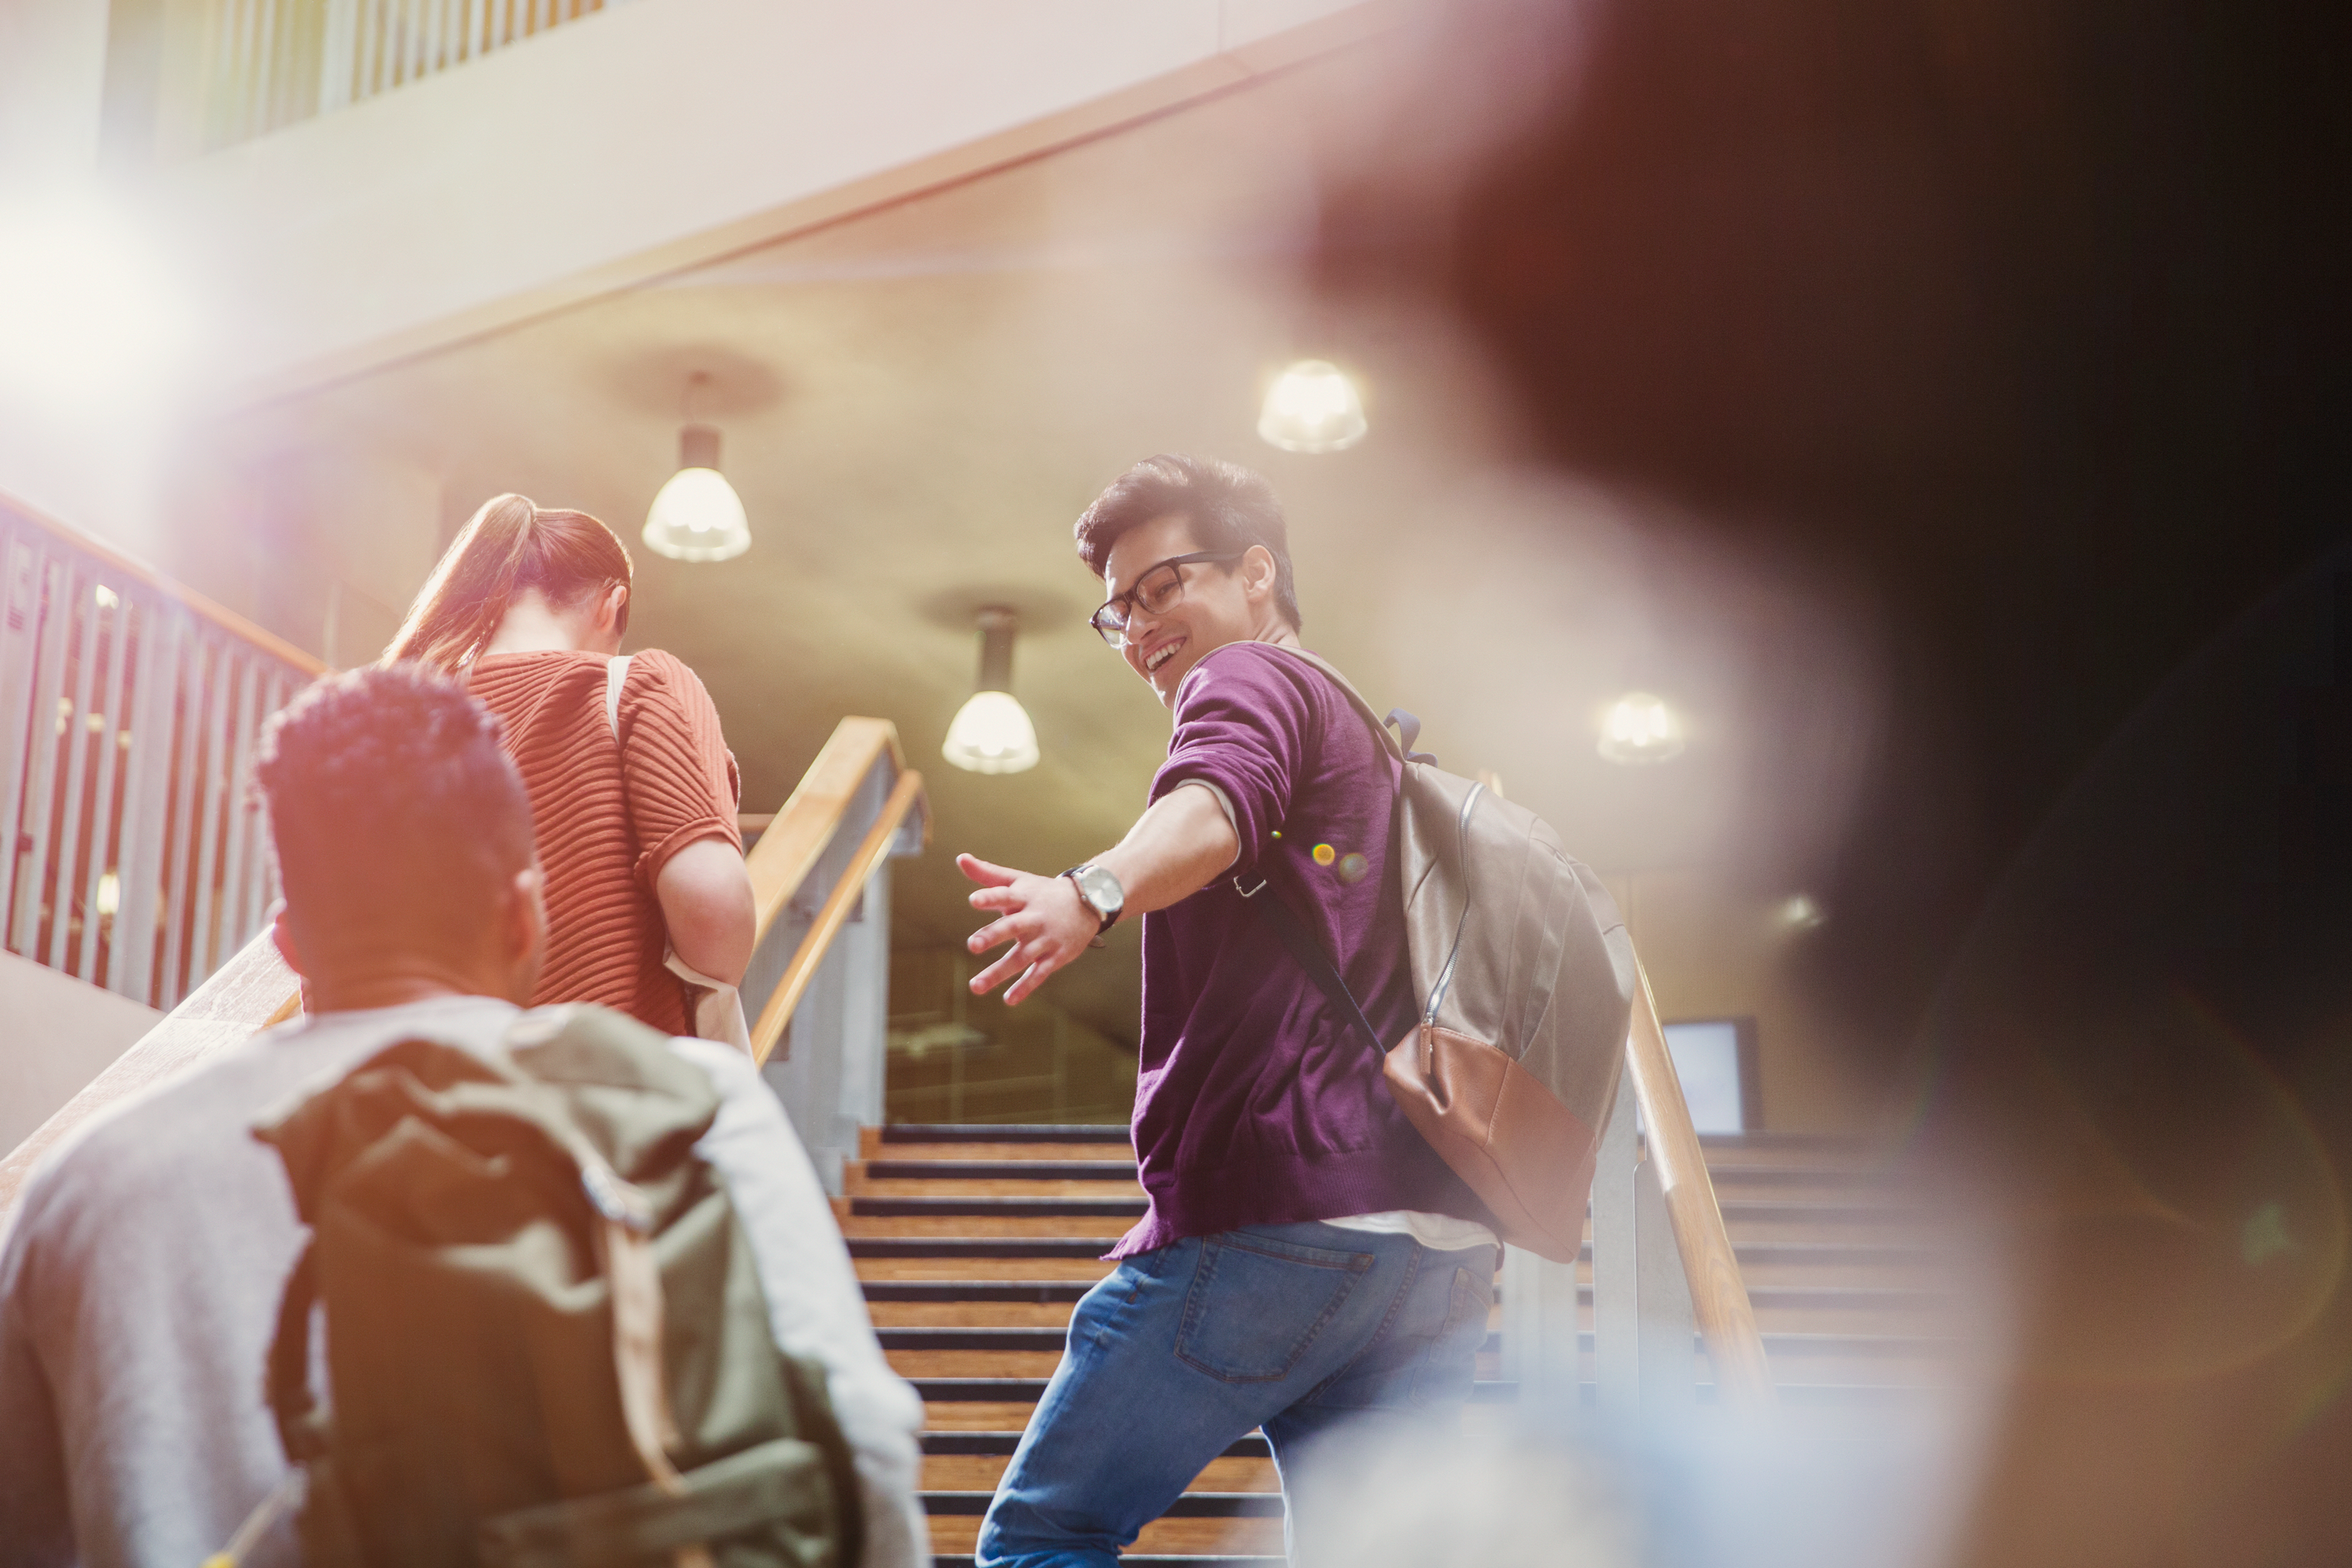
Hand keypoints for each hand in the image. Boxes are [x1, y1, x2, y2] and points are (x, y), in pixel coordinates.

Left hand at [959, 853, 1100, 1005]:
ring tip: (975, 986)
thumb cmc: (1043, 892)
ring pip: (1021, 958)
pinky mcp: (1056, 957)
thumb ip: (988, 874)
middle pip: (1012, 927)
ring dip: (998, 972)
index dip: (990, 897)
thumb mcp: (1018, 880)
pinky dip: (1025, 987)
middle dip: (993, 935)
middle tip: (972, 945)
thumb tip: (960, 858)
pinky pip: (1039, 974)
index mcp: (1023, 897)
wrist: (1088, 903)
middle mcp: (1034, 918)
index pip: (1004, 895)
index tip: (974, 900)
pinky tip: (1008, 999)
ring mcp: (1045, 939)